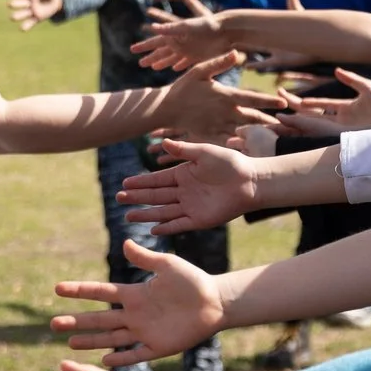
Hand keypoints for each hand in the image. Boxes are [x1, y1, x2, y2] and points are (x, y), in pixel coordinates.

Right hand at [8, 0, 60, 29]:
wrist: (54, 1)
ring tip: (11, 17)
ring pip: (23, 13)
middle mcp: (29, 2)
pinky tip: (21, 29)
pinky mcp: (36, 18)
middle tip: (9, 4)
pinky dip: (26, 26)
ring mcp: (32, 11)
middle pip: (21, 3)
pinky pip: (30, 22)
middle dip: (16, 4)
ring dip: (18, 15)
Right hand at [50, 239, 226, 368]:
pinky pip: (136, 354)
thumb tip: (125, 242)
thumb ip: (146, 258)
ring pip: (112, 338)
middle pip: (100, 319)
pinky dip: (121, 358)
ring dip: (91, 341)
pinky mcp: (159, 347)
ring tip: (69, 343)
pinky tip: (104, 361)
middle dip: (77, 321)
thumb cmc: (194, 281)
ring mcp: (145, 332)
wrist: (217, 302)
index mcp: (135, 293)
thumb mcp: (168, 265)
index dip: (80, 291)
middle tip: (54, 324)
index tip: (58, 289)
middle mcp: (135, 314)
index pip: (101, 292)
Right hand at [115, 140, 261, 233]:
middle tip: (119, 198)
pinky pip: (179, 225)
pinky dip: (166, 228)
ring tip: (128, 216)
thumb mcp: (204, 152)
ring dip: (146, 214)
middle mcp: (184, 191)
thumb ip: (183, 149)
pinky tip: (152, 229)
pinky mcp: (200, 220)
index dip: (141, 182)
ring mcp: (191, 206)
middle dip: (137, 198)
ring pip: (163, 211)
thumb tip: (163, 141)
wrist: (251, 181)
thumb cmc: (231, 163)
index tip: (125, 183)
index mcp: (184, 174)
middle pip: (156, 196)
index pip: (157, 179)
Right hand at [132, 3, 236, 72]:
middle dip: (150, 56)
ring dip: (162, 62)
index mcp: (176, 34)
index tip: (132, 50)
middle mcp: (180, 42)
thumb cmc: (208, 24)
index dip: (145, 46)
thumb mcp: (187, 25)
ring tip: (152, 67)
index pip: (156, 41)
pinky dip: (179, 66)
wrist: (227, 30)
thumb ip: (171, 28)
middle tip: (139, 62)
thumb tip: (152, 28)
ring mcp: (189, 50)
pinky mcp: (198, 56)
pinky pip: (185, 63)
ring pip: (171, 58)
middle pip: (162, 51)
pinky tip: (174, 69)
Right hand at [155, 52, 281, 138]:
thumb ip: (218, 63)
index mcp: (225, 96)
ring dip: (260, 134)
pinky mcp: (212, 136)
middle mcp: (224, 112)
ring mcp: (218, 126)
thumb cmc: (183, 87)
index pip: (252, 98)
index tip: (284, 103)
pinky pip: (230, 141)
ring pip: (244, 132)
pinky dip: (242, 144)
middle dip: (270, 122)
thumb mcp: (199, 71)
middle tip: (288, 125)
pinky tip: (255, 147)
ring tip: (277, 137)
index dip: (269, 101)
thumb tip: (237, 53)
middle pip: (253, 118)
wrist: (166, 109)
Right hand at [283, 67, 370, 129]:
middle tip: (278, 100)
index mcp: (344, 109)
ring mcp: (339, 128)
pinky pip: (320, 130)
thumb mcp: (366, 87)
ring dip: (295, 121)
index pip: (319, 104)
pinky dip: (306, 127)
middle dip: (294, 108)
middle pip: (311, 114)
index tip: (290, 95)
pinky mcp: (341, 133)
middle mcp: (339, 120)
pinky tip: (294, 124)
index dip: (305, 101)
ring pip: (312, 124)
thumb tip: (336, 70)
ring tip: (278, 117)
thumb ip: (351, 79)